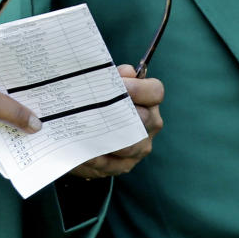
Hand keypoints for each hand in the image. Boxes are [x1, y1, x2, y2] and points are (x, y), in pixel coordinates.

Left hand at [70, 64, 163, 178]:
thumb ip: (113, 76)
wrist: (86, 133)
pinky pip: (112, 164)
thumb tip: (126, 72)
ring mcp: (139, 147)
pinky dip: (96, 158)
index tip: (120, 85)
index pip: (155, 91)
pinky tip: (82, 152)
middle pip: (145, 119)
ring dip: (108, 138)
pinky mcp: (124, 165)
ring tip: (87, 131)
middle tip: (99, 108)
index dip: (139, 87)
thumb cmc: (98, 102)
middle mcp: (149, 125)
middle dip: (122, 113)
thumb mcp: (103, 85)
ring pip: (130, 145)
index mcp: (148, 101)